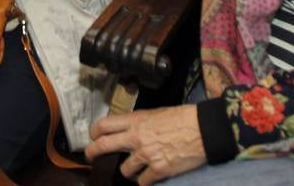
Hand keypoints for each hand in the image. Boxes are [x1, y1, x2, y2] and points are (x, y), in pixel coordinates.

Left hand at [87, 106, 207, 184]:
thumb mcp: (156, 113)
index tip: (93, 137)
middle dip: (92, 153)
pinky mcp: (159, 169)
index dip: (94, 132)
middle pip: (103, 145)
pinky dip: (144, 182)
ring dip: (128, 172)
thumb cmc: (182, 118)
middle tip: (91, 157)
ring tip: (134, 170)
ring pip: (124, 170)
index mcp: (136, 121)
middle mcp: (137, 138)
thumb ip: (139, 123)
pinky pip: (143, 182)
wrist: (203, 129)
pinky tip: (148, 178)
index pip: (104, 125)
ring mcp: (146, 155)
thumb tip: (129, 130)